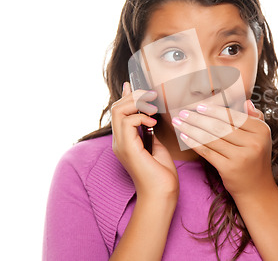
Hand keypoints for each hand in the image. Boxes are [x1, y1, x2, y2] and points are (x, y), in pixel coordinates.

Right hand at [111, 82, 178, 200]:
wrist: (162, 194)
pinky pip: (127, 121)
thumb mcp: (157, 147)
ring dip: (137, 104)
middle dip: (134, 96)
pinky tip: (152, 123)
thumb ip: (151, 132)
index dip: (125, 96)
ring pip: (118, 111)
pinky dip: (140, 117)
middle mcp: (119, 141)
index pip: (119, 112)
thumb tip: (151, 118)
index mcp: (125, 141)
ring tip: (153, 109)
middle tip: (152, 95)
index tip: (132, 85)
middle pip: (116, 107)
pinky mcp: (127, 148)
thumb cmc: (162, 174)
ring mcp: (121, 145)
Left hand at [171, 100, 274, 198]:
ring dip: (191, 128)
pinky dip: (194, 143)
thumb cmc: (255, 160)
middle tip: (184, 112)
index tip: (199, 106)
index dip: (215, 110)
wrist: (257, 190)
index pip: (234, 116)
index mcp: (262, 131)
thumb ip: (255, 119)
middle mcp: (254, 142)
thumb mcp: (261, 138)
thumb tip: (246, 101)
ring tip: (179, 122)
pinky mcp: (230, 168)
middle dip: (198, 118)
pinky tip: (184, 137)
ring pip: (211, 138)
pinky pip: (207, 151)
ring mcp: (242, 156)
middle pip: (220, 126)